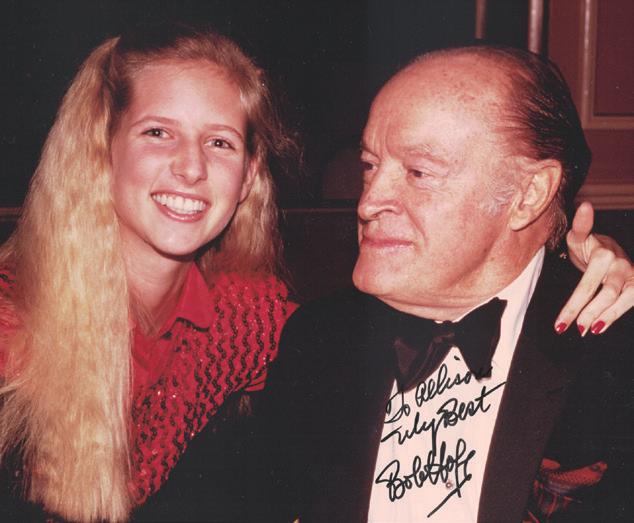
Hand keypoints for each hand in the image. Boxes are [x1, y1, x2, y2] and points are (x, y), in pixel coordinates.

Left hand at [555, 202, 633, 334]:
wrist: (610, 251)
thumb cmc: (589, 247)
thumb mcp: (579, 238)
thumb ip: (580, 226)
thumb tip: (585, 206)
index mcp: (603, 254)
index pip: (587, 284)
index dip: (574, 305)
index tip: (560, 323)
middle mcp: (619, 264)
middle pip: (604, 294)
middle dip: (584, 313)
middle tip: (566, 328)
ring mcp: (630, 275)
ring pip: (619, 300)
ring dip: (602, 317)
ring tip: (583, 330)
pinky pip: (629, 303)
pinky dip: (614, 316)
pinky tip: (599, 327)